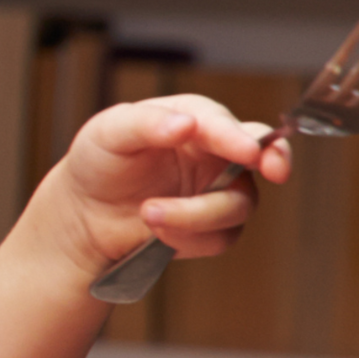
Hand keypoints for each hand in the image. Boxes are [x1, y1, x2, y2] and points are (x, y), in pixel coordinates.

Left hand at [43, 96, 292, 277]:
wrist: (83, 213)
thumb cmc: (98, 162)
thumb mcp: (109, 133)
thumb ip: (145, 123)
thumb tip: (186, 124)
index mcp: (195, 119)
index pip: (227, 124)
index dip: (239, 138)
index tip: (246, 152)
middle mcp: (215, 153)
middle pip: (263, 155)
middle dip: (275, 160)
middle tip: (274, 170)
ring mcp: (217, 191)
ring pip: (239, 205)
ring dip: (196, 214)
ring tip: (148, 212)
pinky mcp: (209, 228)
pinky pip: (219, 238)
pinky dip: (187, 237)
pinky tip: (154, 230)